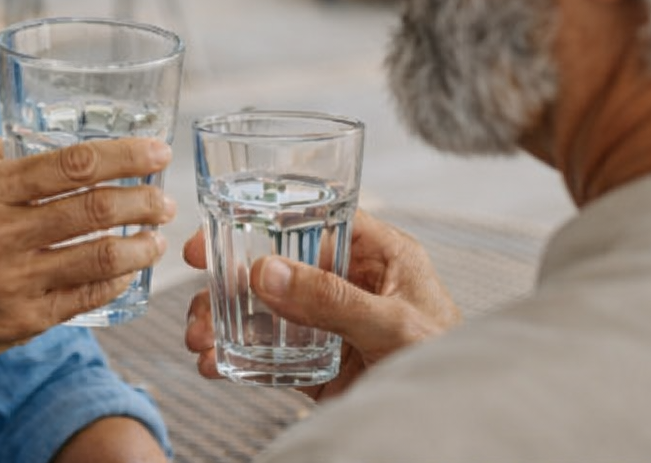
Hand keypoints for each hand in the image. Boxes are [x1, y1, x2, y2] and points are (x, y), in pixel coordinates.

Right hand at [0, 134, 175, 390]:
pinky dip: (117, 281)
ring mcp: (14, 280)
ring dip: (140, 245)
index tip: (156, 151)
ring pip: (100, 256)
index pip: (69, 164)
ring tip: (157, 238)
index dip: (123, 155)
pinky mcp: (24, 321)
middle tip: (165, 199)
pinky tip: (128, 273)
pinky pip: (87, 297)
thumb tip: (10, 138)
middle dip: (143, 199)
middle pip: (93, 207)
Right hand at [181, 210, 460, 400]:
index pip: (312, 219)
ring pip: (262, 310)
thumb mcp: (393, 325)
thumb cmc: (449, 364)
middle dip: (228, 279)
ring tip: (198, 340)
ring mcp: (328, 324)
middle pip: (275, 264)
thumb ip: (331, 299)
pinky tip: (213, 365)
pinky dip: (234, 357)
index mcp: (378, 255)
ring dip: (222, 320)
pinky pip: (267, 352)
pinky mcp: (316, 363)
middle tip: (195, 287)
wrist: (456, 431)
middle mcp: (348, 283)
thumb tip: (264, 271)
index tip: (217, 231)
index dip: (261, 219)